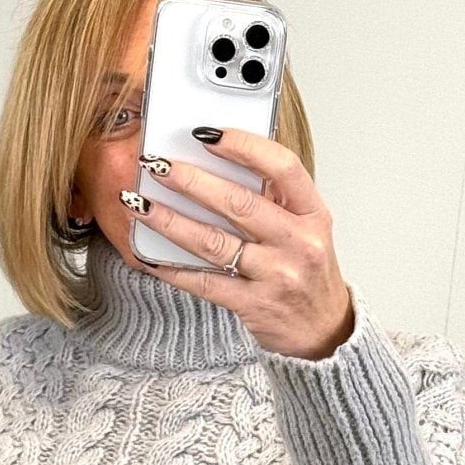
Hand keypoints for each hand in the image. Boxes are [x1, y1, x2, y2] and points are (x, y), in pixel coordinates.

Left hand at [121, 126, 354, 360]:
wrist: (323, 330)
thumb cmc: (308, 273)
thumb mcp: (307, 227)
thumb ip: (274, 197)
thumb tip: (221, 160)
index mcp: (313, 213)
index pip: (282, 167)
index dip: (244, 146)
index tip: (207, 134)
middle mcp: (298, 243)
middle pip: (238, 203)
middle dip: (190, 181)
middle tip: (156, 165)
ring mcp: (276, 276)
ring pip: (214, 242)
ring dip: (171, 221)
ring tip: (141, 205)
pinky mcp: (254, 306)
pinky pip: (205, 283)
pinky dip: (173, 268)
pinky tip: (149, 256)